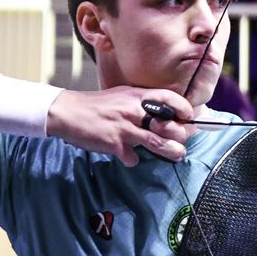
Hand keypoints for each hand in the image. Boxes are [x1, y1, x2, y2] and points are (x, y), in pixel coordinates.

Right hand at [47, 88, 193, 165]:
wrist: (68, 112)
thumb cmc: (99, 105)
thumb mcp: (124, 96)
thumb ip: (144, 104)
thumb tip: (168, 115)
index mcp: (138, 96)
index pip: (171, 98)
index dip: (185, 109)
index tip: (189, 118)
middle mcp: (134, 110)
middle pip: (170, 126)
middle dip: (181, 137)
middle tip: (180, 141)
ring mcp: (125, 128)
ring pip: (160, 144)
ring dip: (172, 152)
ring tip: (176, 154)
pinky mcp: (115, 144)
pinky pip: (134, 157)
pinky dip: (133, 159)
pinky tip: (128, 155)